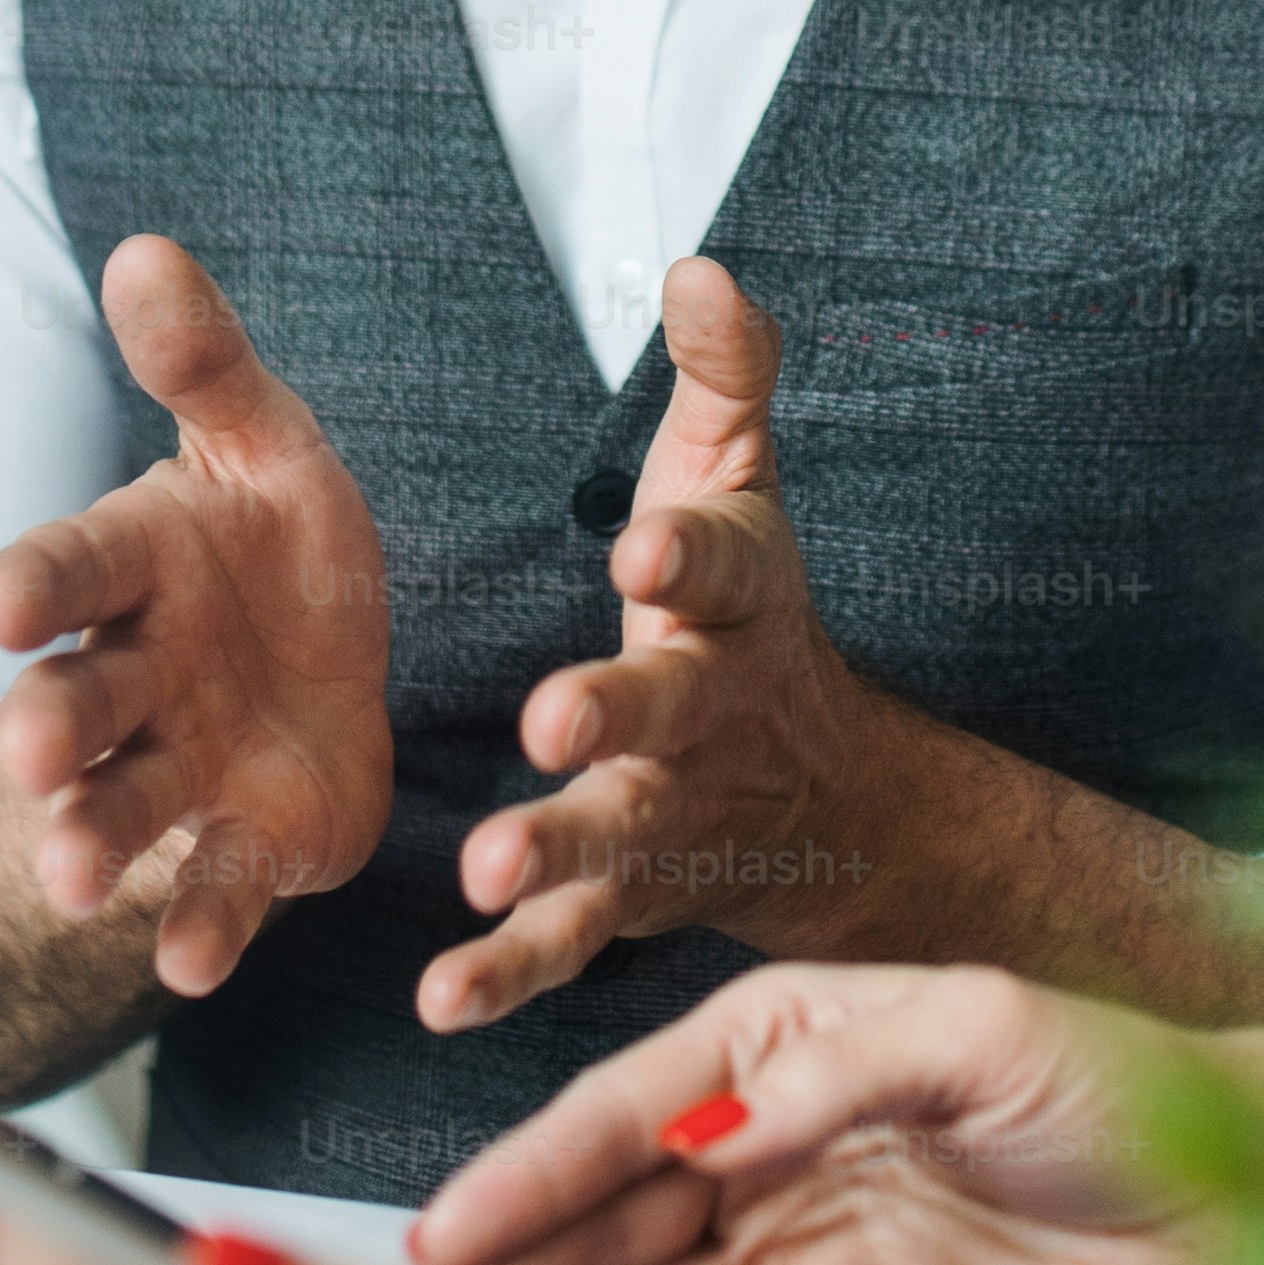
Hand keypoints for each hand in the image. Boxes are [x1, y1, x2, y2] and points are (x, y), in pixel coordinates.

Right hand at [0, 233, 395, 998]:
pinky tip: (186, 965)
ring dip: (91, 842)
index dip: (35, 584)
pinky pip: (216, 886)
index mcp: (137, 565)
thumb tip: (143, 246)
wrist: (330, 674)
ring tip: (72, 882)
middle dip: (47, 728)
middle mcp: (137, 673)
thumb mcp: (265, 445)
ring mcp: (183, 766)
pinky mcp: (244, 843)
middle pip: (78, 700)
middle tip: (25, 752)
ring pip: (123, 806)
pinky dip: (200, 924)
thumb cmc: (276, 549)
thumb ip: (204, 365)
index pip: (72, 567)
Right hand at [410, 963, 1228, 1264]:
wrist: (1243, 1204)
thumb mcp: (983, 1029)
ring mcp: (810, 1242)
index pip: (635, 1105)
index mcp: (790, 1034)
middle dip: (521, 1259)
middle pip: (620, 1208)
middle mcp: (778, 1136)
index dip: (539, 1167)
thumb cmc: (1123, 1084)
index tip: (452, 1225)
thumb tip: (713, 1127)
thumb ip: (837, 1069)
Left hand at [429, 257, 887, 1031]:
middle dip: (613, 712)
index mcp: (730, 600)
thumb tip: (700, 267)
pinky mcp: (627, 902)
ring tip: (489, 868)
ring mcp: (669, 814)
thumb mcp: (740, 480)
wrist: (821, 789)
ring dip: (554, 853)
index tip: (642, 545)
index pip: (717, 566)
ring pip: (615, 836)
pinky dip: (508, 973)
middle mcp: (706, 712)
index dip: (686, 555)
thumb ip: (724, 376)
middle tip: (551, 717)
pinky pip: (566, 943)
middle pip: (665, 711)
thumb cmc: (747, 606)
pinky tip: (442, 997)